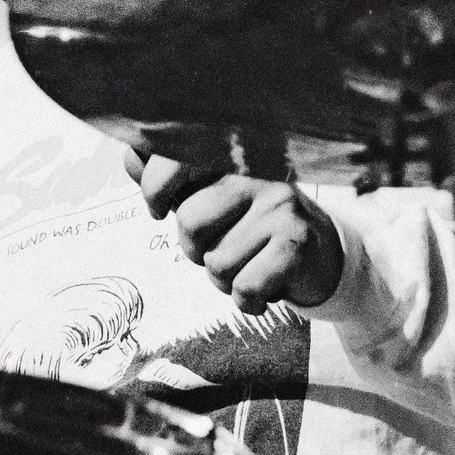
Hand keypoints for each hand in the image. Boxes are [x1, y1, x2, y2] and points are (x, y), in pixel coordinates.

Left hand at [128, 150, 343, 313]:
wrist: (323, 256)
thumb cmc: (253, 226)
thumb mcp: (212, 196)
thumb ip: (171, 177)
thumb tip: (132, 154)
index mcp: (229, 156)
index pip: (171, 158)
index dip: (155, 190)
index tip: (160, 209)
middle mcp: (256, 173)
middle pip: (188, 222)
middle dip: (197, 249)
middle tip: (226, 246)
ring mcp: (280, 205)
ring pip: (215, 262)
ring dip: (225, 278)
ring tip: (250, 263)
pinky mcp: (297, 242)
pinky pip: (245, 287)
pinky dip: (249, 299)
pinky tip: (267, 286)